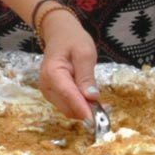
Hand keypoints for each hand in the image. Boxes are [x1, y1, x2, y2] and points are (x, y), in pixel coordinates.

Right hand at [34, 5, 100, 123]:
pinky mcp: (54, 95)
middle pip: (68, 107)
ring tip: (103, 104)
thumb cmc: (73, 40)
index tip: (96, 121)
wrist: (59, 34)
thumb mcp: (85, 53)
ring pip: (69, 110)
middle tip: (108, 108)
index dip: (83, 109)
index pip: (69, 96)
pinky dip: (81, 106)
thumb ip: (87, 76)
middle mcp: (47, 86)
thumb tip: (92, 97)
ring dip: (86, 111)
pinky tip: (93, 101)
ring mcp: (49, 92)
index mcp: (53, 73)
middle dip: (87, 112)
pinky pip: (68, 105)